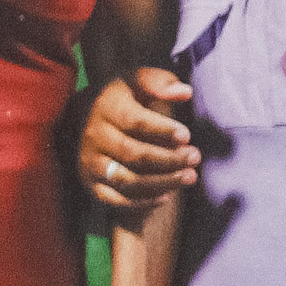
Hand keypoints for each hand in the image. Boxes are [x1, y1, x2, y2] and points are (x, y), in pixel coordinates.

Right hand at [79, 69, 200, 211]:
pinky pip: (116, 200)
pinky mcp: (92, 183)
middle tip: (195, 157)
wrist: (95, 119)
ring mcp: (91, 162)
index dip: (162, 130)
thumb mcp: (141, 82)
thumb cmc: (129, 99)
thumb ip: (161, 82)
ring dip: (163, 182)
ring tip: (190, 177)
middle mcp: (94, 136)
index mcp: (106, 108)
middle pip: (134, 154)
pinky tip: (166, 197)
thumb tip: (184, 92)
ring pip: (127, 181)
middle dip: (169, 158)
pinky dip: (142, 203)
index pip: (134, 121)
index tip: (187, 136)